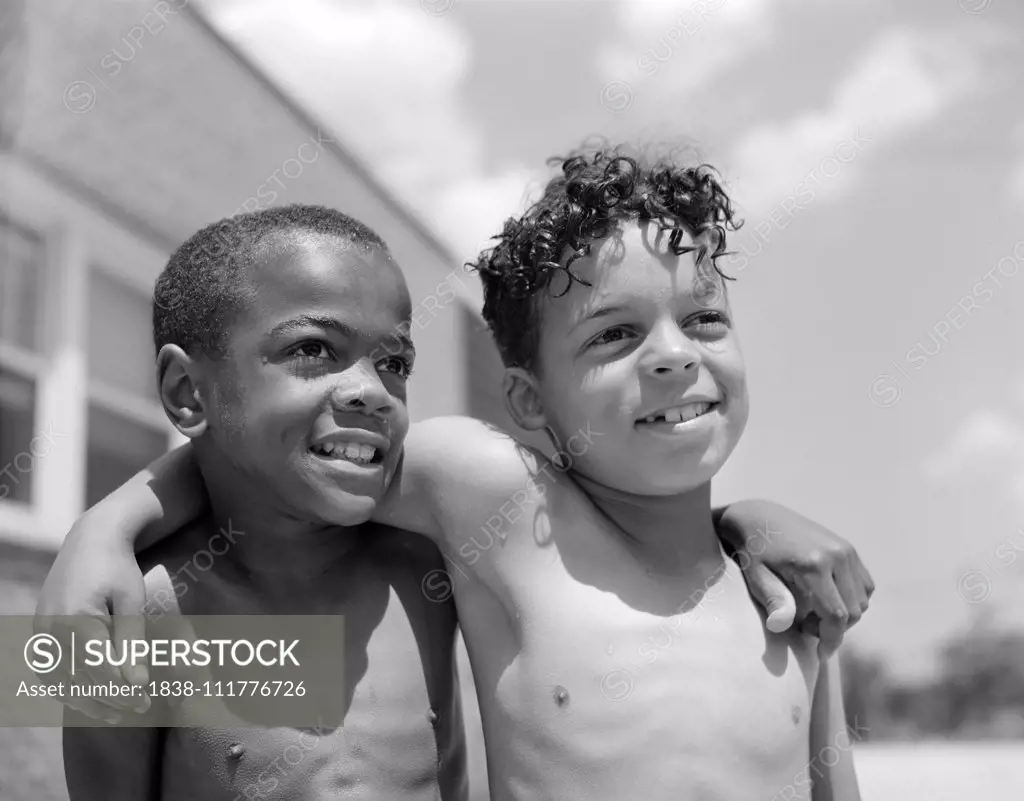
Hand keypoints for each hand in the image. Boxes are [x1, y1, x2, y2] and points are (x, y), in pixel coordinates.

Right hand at [33, 516, 149, 720]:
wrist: (91, 540)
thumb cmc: (118, 568)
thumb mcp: (131, 600)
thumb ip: (131, 641)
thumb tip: (136, 683)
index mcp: (76, 615)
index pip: (98, 666)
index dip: (122, 689)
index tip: (145, 701)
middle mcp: (52, 626)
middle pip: (77, 678)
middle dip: (109, 698)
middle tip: (139, 708)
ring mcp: (42, 630)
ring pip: (59, 680)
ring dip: (87, 701)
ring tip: (116, 713)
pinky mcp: (41, 631)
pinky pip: (51, 670)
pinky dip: (69, 688)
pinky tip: (92, 698)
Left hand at [719, 500, 873, 656]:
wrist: (758, 517)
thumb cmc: (753, 552)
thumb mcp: (756, 577)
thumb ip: (774, 601)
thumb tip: (781, 626)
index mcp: (814, 564)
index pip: (837, 615)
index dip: (831, 640)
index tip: (820, 653)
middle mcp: (836, 555)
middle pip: (853, 611)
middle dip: (833, 628)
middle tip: (806, 626)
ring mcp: (845, 549)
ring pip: (862, 600)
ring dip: (843, 615)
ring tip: (813, 611)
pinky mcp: (848, 548)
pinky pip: (864, 585)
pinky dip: (851, 599)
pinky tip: (826, 598)